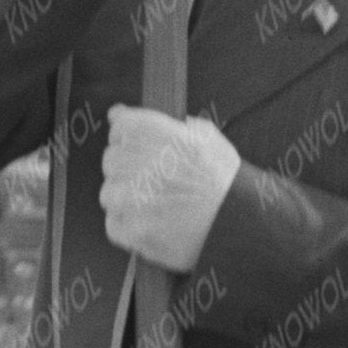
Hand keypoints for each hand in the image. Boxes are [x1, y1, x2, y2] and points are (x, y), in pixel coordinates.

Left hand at [95, 105, 240, 270]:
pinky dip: (129, 227)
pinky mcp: (130, 230)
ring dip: (126, 199)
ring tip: (156, 205)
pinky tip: (153, 223)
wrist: (237, 223)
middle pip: (111, 160)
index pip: (119, 124)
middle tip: (155, 180)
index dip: (129, 137)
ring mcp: (129, 198)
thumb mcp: (206, 136)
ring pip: (109, 193)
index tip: (135, 145)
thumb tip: (130, 117)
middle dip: (128, 168)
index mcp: (152, 133)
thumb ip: (167, 126)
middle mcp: (134, 162)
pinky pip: (113, 224)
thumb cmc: (225, 182)